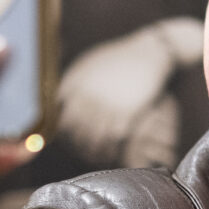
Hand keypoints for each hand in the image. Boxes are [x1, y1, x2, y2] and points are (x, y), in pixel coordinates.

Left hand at [56, 24, 179, 161]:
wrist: (149, 52)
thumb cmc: (119, 58)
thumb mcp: (89, 64)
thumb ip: (73, 83)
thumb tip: (58, 102)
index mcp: (74, 83)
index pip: (58, 116)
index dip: (62, 132)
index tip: (67, 140)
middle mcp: (87, 95)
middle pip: (74, 130)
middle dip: (76, 145)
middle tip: (82, 152)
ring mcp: (107, 104)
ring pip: (92, 138)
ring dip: (93, 151)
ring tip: (96, 156)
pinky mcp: (126, 112)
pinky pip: (113, 138)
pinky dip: (110, 149)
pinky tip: (111, 152)